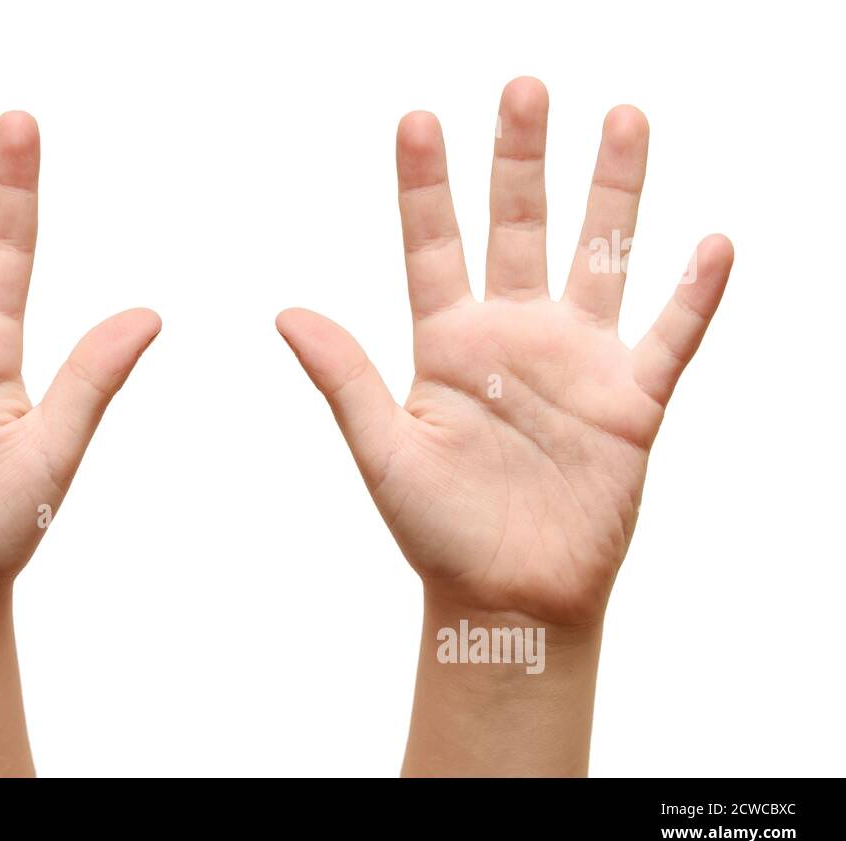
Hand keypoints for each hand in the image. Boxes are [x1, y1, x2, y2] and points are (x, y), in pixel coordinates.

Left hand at [277, 77, 731, 626]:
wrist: (506, 598)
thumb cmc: (437, 532)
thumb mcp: (382, 451)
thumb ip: (345, 378)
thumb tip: (283, 311)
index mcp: (448, 344)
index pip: (432, 245)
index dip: (424, 185)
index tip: (417, 120)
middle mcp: (514, 338)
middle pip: (519, 229)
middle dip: (521, 161)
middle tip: (523, 89)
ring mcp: (576, 364)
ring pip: (599, 259)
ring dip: (612, 194)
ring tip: (622, 119)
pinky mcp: (630, 403)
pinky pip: (669, 338)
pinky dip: (691, 296)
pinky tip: (709, 244)